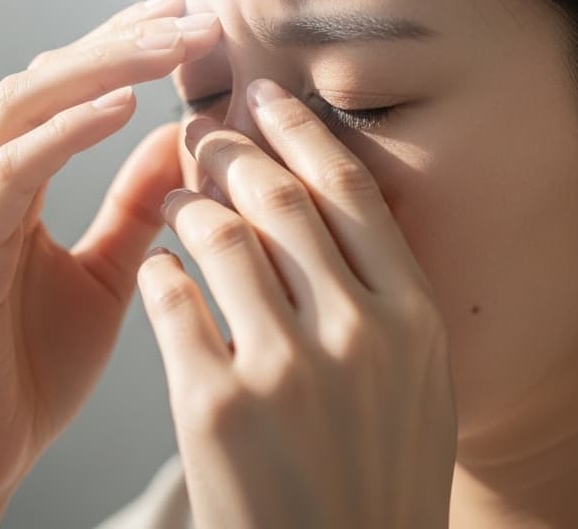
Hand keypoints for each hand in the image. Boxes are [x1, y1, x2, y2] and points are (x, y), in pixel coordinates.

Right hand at [0, 0, 221, 526]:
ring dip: (102, 67)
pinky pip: (12, 173)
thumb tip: (180, 139)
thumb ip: (136, 204)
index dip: (125, 42)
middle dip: (124, 38)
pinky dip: (67, 132)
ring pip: (24, 106)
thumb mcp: (109, 271)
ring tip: (171, 41)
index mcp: (6, 181)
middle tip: (195, 10)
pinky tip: (122, 106)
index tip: (191, 11)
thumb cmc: (34, 370)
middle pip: (46, 77)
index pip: (67, 86)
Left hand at [136, 78, 457, 528]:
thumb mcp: (419, 385)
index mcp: (414, 319)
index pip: (350, 192)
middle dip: (233, 149)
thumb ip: (392, 300)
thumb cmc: (382, 481)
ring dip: (189, 203)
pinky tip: (158, 270)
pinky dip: (161, 273)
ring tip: (175, 197)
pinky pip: (173, 302)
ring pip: (220, 237)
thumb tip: (348, 212)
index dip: (302, 132)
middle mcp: (356, 332)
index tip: (268, 96)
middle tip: (203, 131)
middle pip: (282, 199)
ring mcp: (285, 368)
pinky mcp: (217, 407)